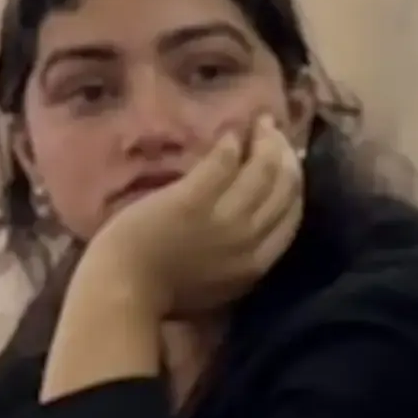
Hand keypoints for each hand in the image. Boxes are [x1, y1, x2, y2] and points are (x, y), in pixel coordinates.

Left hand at [93, 120, 304, 324]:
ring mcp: (223, 219)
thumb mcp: (217, 283)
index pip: (292, 216)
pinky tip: (230, 134)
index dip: (294, 183)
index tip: (287, 162)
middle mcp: (250, 240)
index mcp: (257, 265)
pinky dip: (231, 144)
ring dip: (266, 142)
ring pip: (262, 172)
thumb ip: (239, 255)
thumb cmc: (160, 291)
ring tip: (260, 126)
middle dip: (285, 156)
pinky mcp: (193, 200)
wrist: (123, 290)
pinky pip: (223, 164)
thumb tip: (248, 216)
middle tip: (275, 134)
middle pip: (284, 189)